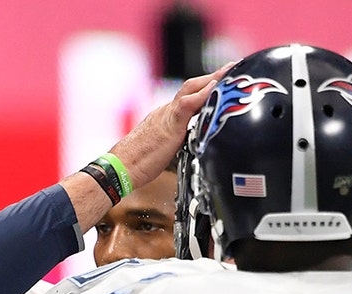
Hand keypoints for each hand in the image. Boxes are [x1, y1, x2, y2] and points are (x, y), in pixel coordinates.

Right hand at [109, 63, 230, 188]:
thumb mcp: (162, 151)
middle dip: (213, 76)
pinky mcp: (169, 124)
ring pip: (191, 89)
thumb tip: (190, 150)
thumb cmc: (137, 164)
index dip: (205, 88)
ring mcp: (167, 115)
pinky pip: (188, 104)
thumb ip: (176, 145)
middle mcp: (166, 111)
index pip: (188, 97)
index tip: (220, 81)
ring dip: (213, 78)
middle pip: (192, 87)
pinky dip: (203, 94)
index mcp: (165, 117)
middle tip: (232, 67)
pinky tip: (217, 86)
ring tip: (231, 70)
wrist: (119, 167)